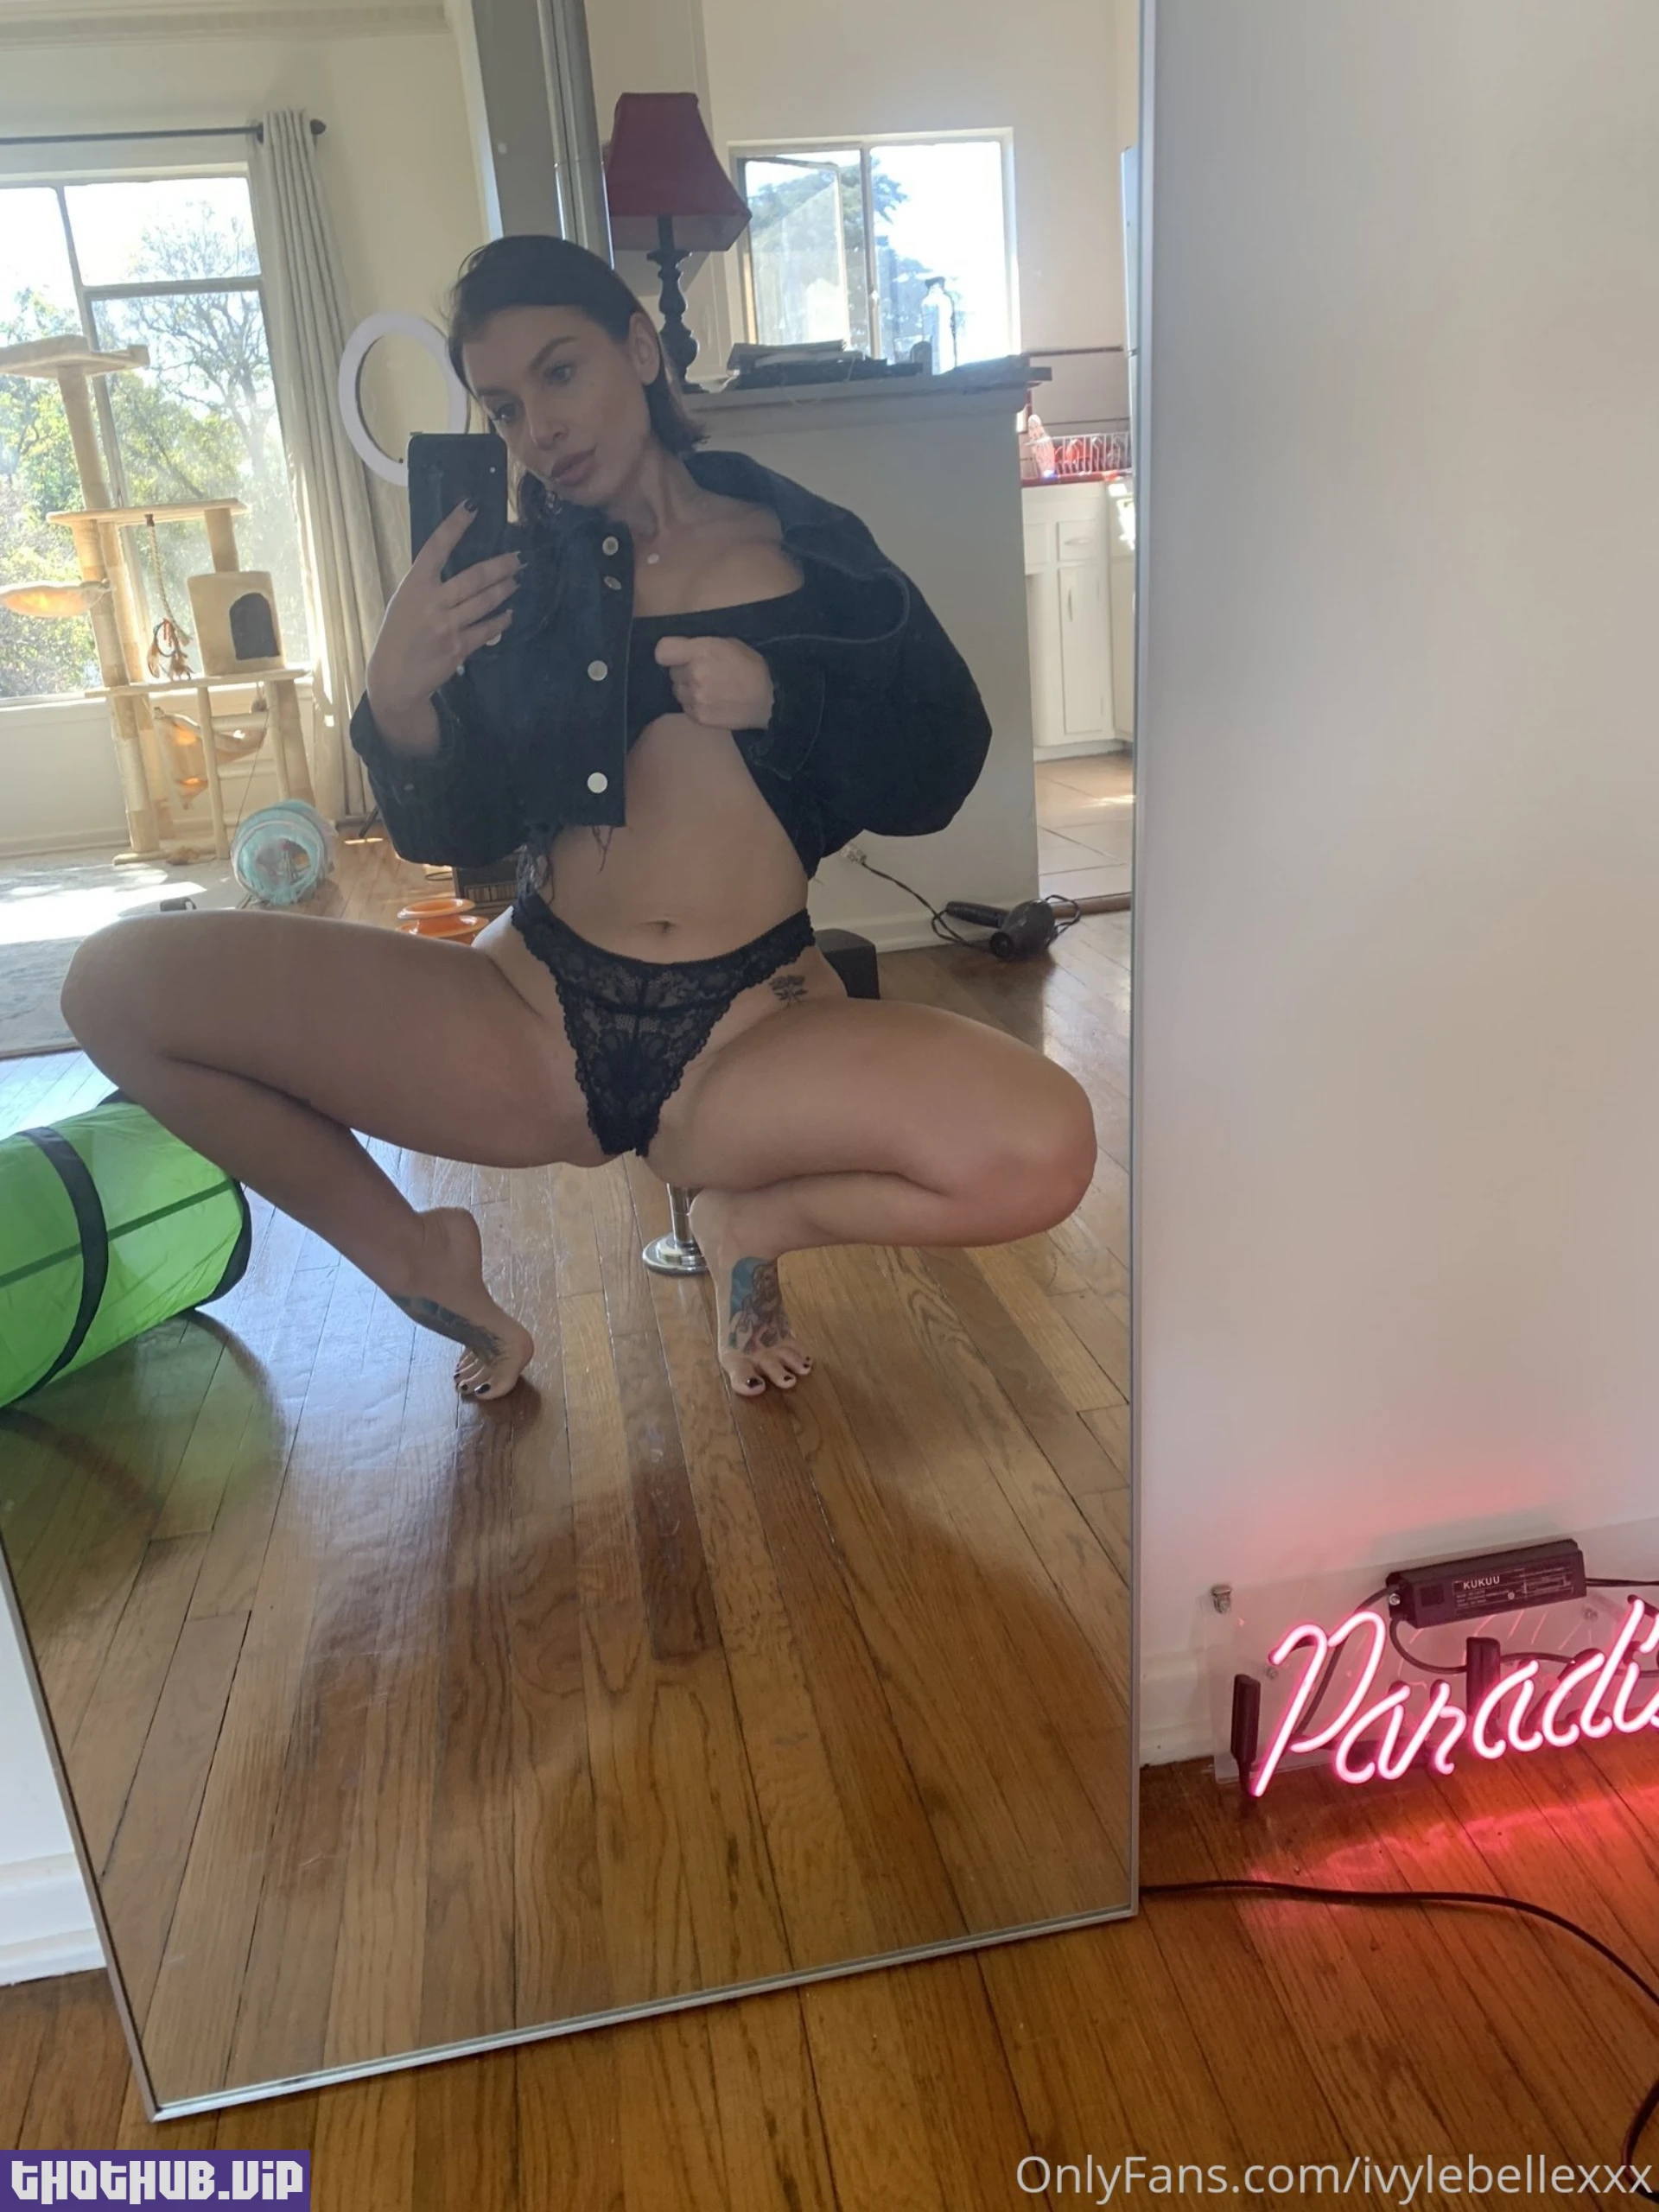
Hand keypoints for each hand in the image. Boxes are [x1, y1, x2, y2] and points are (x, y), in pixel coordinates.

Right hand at [365, 501, 521, 727]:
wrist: (394, 678)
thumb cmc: (398, 634)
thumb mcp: (404, 601)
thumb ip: (427, 584)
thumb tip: (452, 565)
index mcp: (414, 585)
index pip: (436, 547)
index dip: (455, 525)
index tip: (472, 506)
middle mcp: (432, 602)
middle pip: (474, 577)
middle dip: (501, 566)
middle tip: (518, 558)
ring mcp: (447, 626)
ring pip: (485, 601)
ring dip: (505, 589)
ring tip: (516, 581)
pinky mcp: (459, 647)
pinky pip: (487, 629)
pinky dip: (501, 620)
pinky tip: (509, 614)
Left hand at [653, 634, 774, 731]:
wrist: (769, 699)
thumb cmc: (751, 667)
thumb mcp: (728, 644)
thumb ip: (702, 646)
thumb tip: (684, 652)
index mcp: (701, 651)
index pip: (662, 651)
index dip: (669, 654)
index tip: (677, 657)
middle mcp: (694, 674)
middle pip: (672, 673)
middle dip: (683, 672)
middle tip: (703, 674)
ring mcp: (695, 698)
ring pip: (677, 692)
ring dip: (688, 690)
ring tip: (708, 690)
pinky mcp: (699, 717)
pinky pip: (686, 708)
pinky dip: (694, 706)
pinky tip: (712, 702)